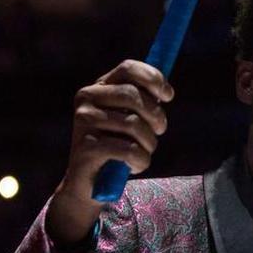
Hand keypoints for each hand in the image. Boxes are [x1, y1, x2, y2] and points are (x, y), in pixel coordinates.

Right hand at [46, 60, 174, 247]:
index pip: (128, 69)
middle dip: (156, 116)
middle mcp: (86, 99)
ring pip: (134, 124)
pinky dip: (140, 160)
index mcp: (98, 88)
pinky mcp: (86, 147)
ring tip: (144, 152)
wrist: (90, 184)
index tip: (168, 95)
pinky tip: (133, 165)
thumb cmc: (116, 147)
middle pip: (133, 96)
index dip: (153, 78)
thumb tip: (165, 91)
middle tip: (160, 130)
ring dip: (149, 143)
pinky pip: (128, 149)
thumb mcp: (129, 120)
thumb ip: (142, 102)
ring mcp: (83, 122)